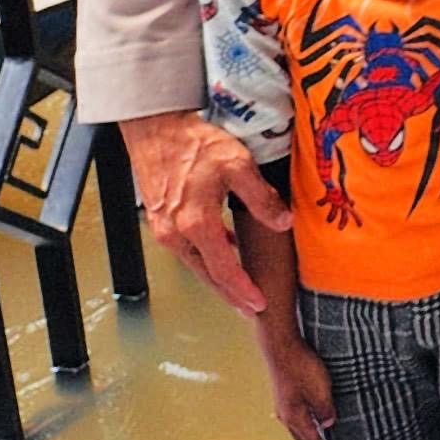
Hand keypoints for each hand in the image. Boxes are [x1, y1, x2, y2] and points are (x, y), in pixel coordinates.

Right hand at [123, 112, 287, 315]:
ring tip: (240, 288)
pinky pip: (186, 249)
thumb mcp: (238, 165)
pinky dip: (205, 258)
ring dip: (218, 277)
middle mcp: (176, 234)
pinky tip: (222, 253)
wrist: (156, 130)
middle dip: (231, 294)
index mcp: (196, 224)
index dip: (243, 289)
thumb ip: (261, 198)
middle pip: (207, 274)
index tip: (258, 303)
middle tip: (251, 309)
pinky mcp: (160, 222)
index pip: (224, 269)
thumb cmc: (195, 144)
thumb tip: (283, 223)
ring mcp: (164, 230)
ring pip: (195, 263)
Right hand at [265, 333, 336, 439]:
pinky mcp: (282, 395)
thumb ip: (325, 409)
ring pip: (295, 427)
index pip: (311, 438)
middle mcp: (285, 414)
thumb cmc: (302, 367)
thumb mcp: (320, 388)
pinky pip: (293, 417)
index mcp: (294, 416)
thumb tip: (328, 425)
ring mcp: (282, 405)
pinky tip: (305, 419)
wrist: (280, 347)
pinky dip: (301, 424)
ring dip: (306, 436)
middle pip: (300, 437)